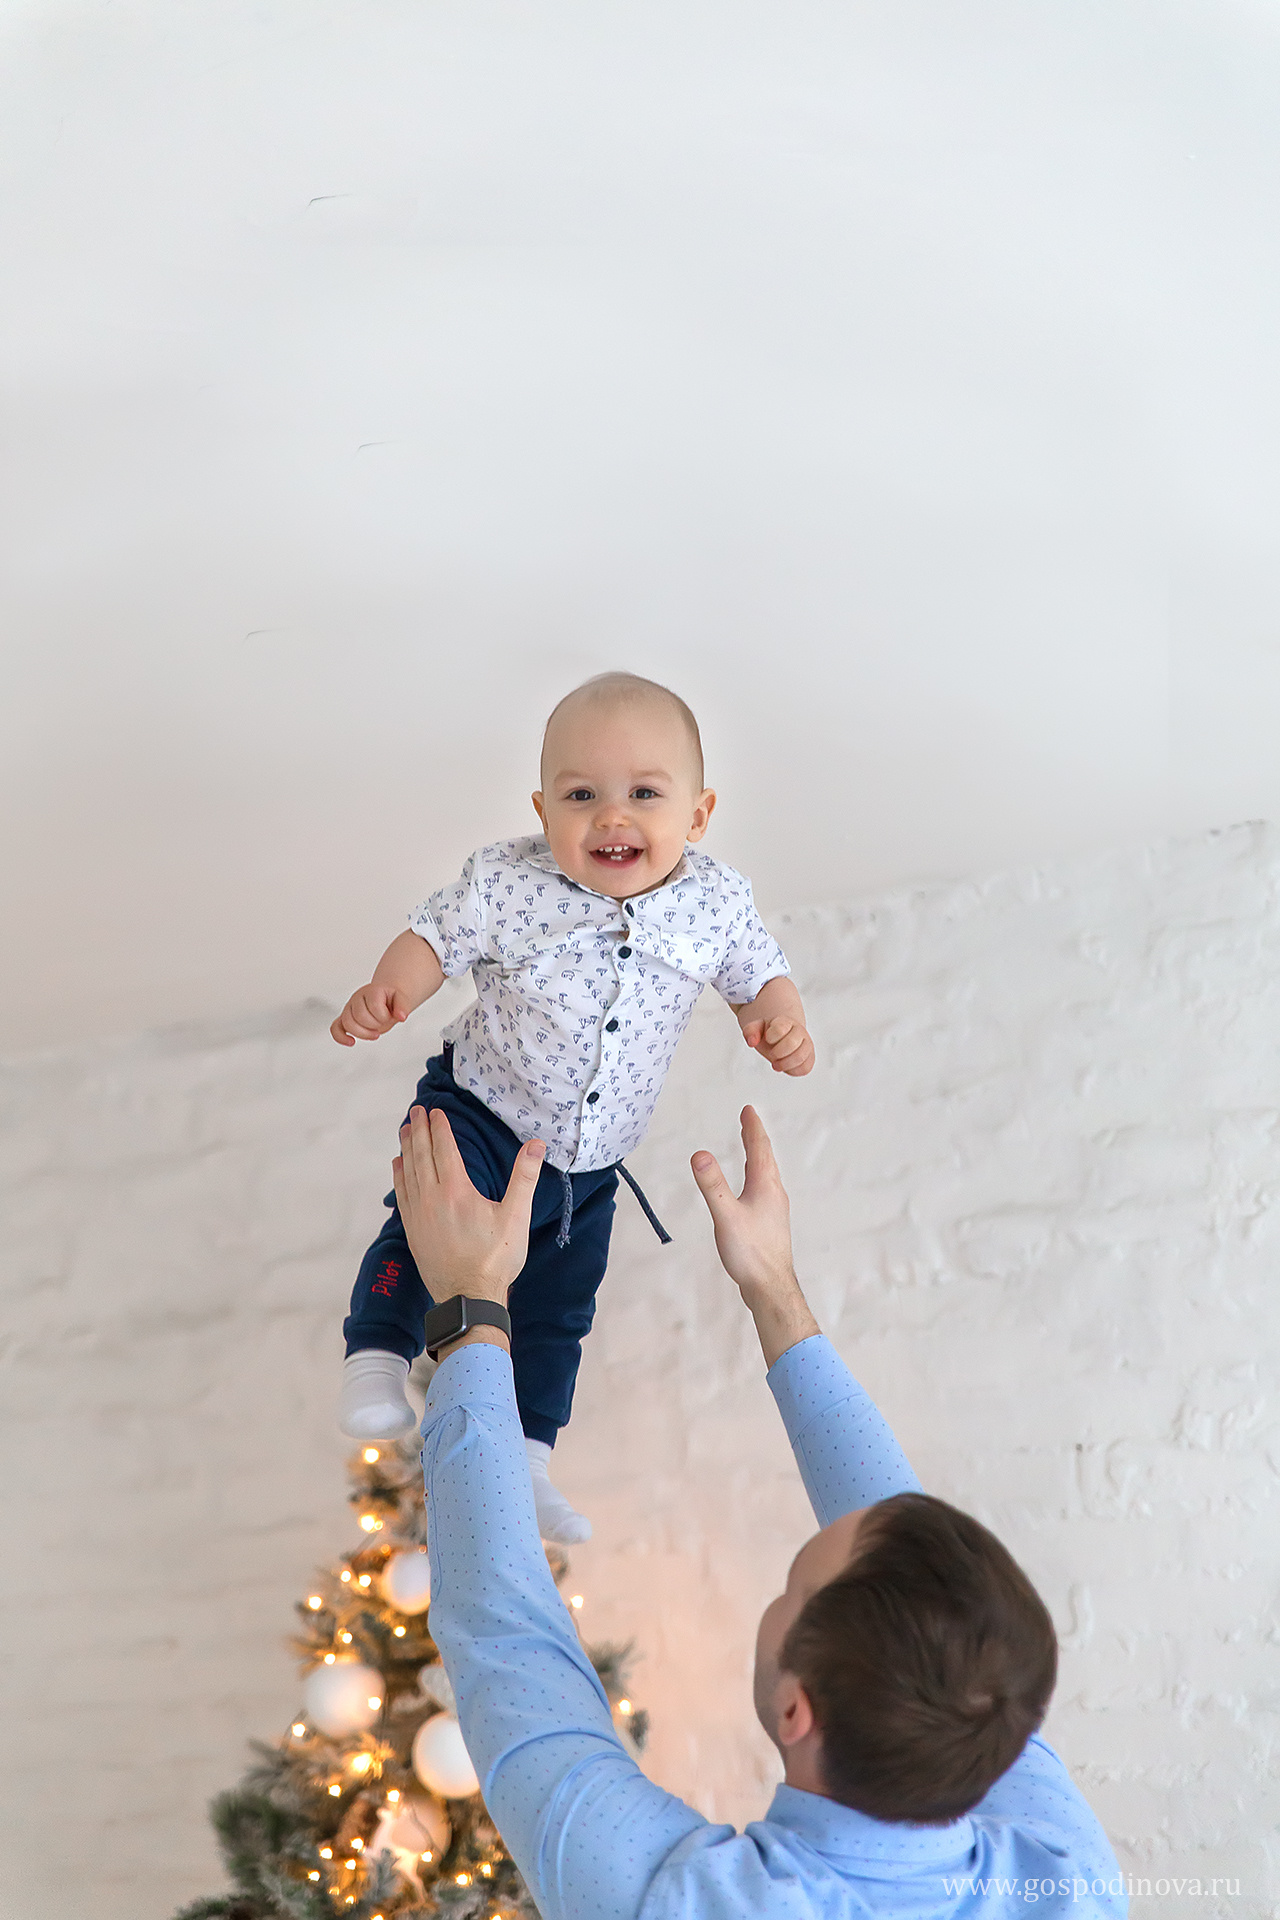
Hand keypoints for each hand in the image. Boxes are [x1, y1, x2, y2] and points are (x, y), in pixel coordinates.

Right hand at [331, 983, 410, 1046]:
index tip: (390, 1016)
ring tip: (375, 1034)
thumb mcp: (402, 999)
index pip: (374, 1007)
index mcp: (371, 990)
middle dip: (375, 1025)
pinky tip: (351, 1042)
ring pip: (347, 1023)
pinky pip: (335, 1028)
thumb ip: (403, 1006)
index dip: (384, 1016)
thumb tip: (401, 1017)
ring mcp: (349, 1008)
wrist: (385, 997)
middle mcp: (357, 998)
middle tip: (383, 1024)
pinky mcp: (345, 1018)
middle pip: (359, 1016)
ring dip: (363, 1033)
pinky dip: (341, 1037)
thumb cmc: (391, 999)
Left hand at [392, 1106, 544, 1303]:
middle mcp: (432, 1198)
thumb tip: (536, 1145)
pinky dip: (399, 1175)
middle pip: (421, 1155)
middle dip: (419, 1129)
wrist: (469, 1298)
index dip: (440, 1127)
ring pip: (408, 1172)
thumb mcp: (516, 1217)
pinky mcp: (412, 1230)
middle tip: (416, 1110)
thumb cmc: (496, 1260)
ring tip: (405, 1129)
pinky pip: (401, 1194)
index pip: (444, 1148)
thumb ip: (525, 1178)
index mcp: (457, 1191)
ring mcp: (419, 1215)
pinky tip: (399, 1165)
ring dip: (406, 1148)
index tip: (436, 1111)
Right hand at [691, 1107, 818, 1366]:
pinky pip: (763, 1191)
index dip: (752, 1128)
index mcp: (766, 1186)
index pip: (760, 1149)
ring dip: (757, 1158)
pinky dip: (756, 1177)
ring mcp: (774, 1210)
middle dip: (755, 1139)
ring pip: (766, 1176)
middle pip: (765, 1159)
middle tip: (748, 1122)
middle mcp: (774, 1194)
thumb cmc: (750, 1252)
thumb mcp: (725, 1215)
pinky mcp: (770, 1225)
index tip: (748, 1109)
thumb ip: (712, 1185)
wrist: (771, 1288)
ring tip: (750, 1149)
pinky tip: (750, 1190)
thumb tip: (700, 1153)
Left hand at [740, 1014, 814, 1075]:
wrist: (781, 1037)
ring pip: (800, 1057)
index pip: (779, 1029)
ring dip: (784, 1064)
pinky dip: (793, 1071)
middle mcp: (799, 1032)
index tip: (768, 1039)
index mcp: (785, 1022)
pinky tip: (786, 1067)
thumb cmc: (768, 1034)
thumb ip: (751, 1031)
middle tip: (771, 1054)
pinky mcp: (810, 1058)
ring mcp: (807, 1045)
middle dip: (777, 1052)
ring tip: (776, 1064)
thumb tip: (751, 1042)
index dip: (771, 1037)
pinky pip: (805, 1068)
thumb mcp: (757, 1029)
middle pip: (791, 1043)